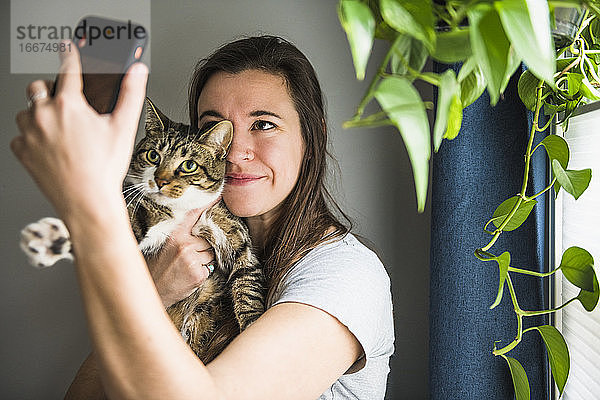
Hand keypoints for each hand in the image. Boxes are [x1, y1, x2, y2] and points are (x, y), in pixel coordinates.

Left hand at [11, 41, 147, 221]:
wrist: (86, 200)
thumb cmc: (104, 168)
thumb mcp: (123, 128)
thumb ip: (131, 94)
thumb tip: (138, 71)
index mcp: (69, 105)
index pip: (68, 69)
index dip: (69, 55)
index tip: (66, 47)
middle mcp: (43, 114)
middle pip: (37, 87)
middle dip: (49, 91)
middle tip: (65, 106)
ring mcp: (28, 133)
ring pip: (26, 111)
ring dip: (38, 115)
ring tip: (58, 131)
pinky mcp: (21, 151)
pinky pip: (20, 136)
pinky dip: (31, 138)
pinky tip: (50, 148)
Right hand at [148, 208, 215, 307]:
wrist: (152, 290)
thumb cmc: (157, 267)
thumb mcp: (164, 245)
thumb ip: (180, 235)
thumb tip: (199, 229)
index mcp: (175, 235)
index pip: (193, 215)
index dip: (207, 205)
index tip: (218, 196)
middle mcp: (184, 245)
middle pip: (207, 239)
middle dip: (204, 246)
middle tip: (189, 255)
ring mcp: (192, 260)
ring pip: (211, 253)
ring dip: (205, 259)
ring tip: (187, 266)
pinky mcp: (198, 274)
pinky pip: (210, 268)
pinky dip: (203, 271)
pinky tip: (189, 275)